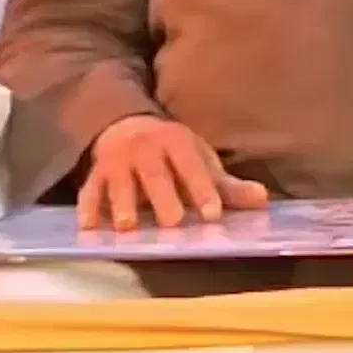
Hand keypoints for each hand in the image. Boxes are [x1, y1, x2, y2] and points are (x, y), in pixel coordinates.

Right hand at [78, 114, 269, 230]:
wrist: (125, 125)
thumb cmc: (172, 154)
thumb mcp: (199, 161)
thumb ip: (227, 186)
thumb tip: (263, 200)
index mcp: (177, 142)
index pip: (192, 165)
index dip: (202, 188)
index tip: (212, 213)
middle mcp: (146, 148)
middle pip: (156, 174)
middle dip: (164, 197)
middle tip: (173, 223)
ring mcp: (118, 161)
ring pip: (120, 181)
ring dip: (122, 202)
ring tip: (127, 226)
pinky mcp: (95, 174)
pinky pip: (89, 190)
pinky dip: (88, 207)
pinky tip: (89, 226)